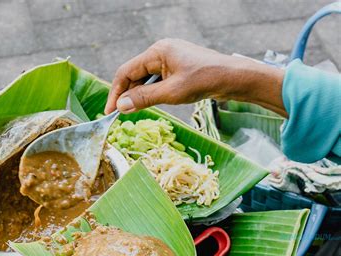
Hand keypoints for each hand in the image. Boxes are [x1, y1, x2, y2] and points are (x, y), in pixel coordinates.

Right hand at [105, 38, 285, 116]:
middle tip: (120, 115)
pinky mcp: (177, 68)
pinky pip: (156, 81)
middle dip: (126, 94)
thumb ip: (144, 98)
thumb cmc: (204, 81)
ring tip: (133, 112)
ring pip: (145, 79)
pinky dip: (150, 93)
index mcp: (157, 51)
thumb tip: (121, 106)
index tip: (110, 111)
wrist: (233, 78)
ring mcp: (169, 59)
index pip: (126, 71)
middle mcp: (161, 52)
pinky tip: (149, 104)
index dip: (116, 92)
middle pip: (134, 75)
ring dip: (138, 95)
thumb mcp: (171, 92)